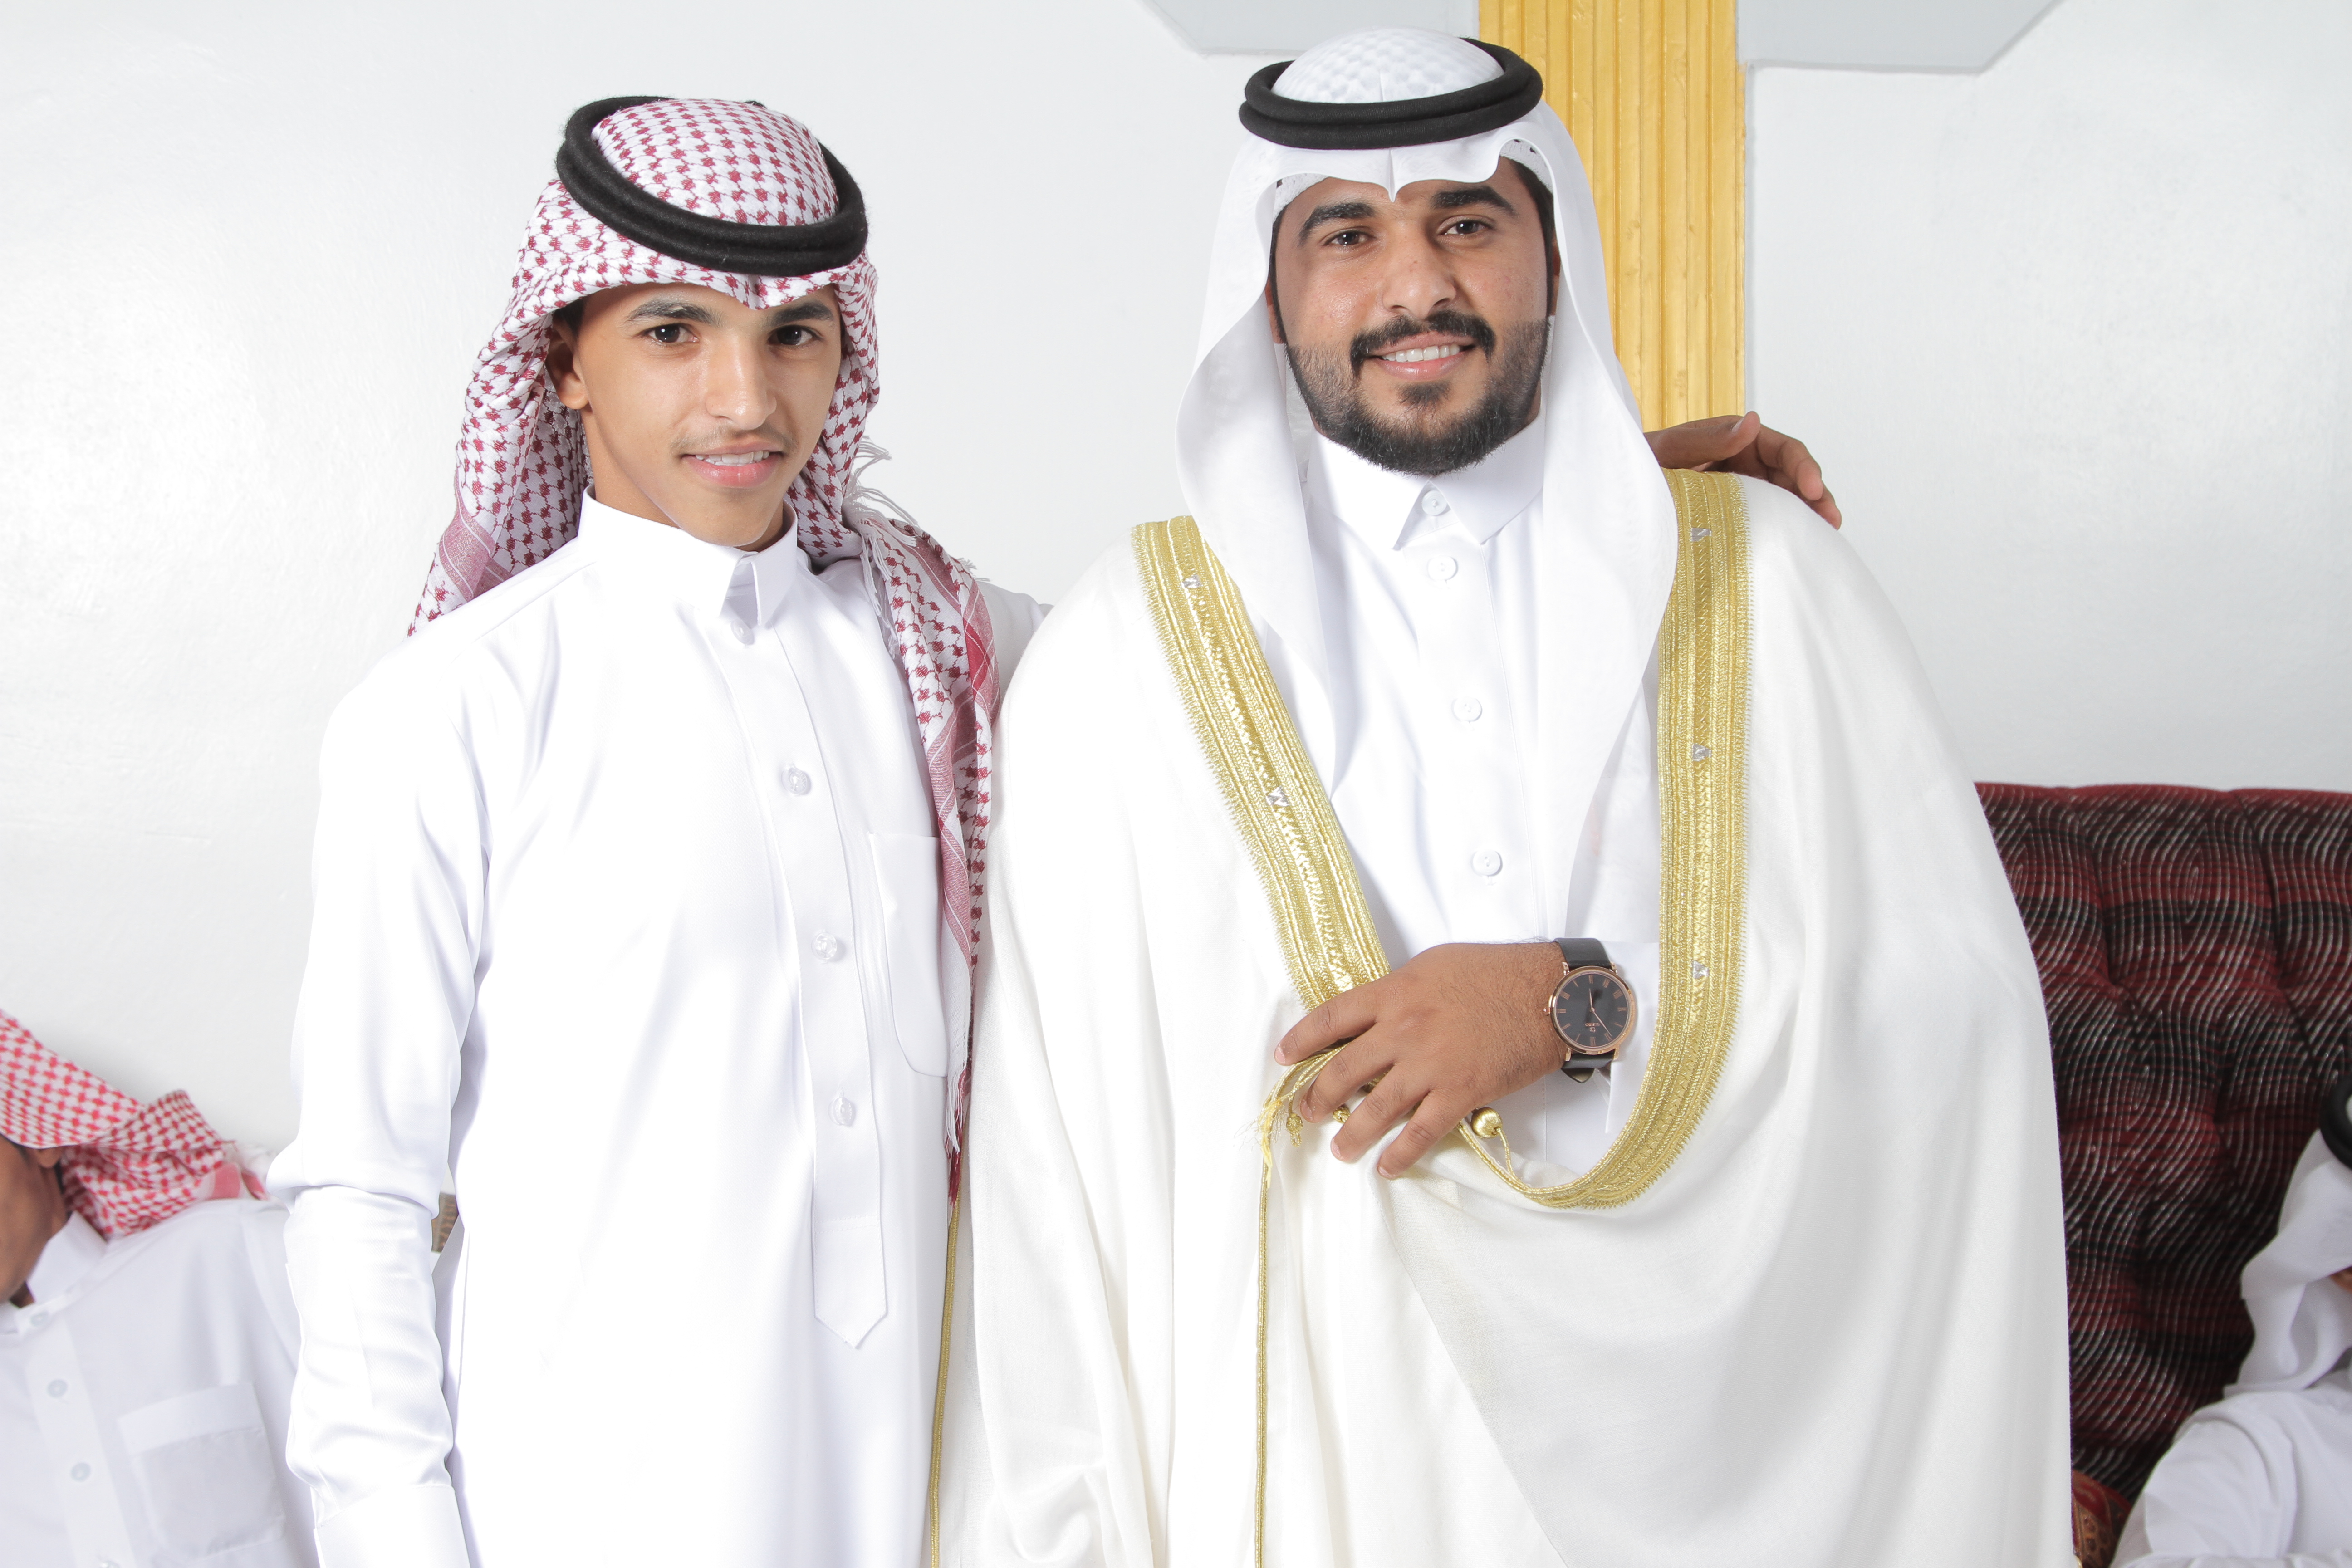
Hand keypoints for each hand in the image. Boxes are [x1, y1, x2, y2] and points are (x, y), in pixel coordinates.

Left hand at [1275, 942, 1562, 1177]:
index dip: (1300, 1040)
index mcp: (1394, 993)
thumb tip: (1376, 1013)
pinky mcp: (1459, 1093)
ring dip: (1351, 1134)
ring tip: (1340, 1150)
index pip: (1330, 1018)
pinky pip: (1420, 1132)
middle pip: (1343, 1070)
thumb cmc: (1496, 973)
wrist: (1547, 994)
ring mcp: (1429, 1065)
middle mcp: (1403, 1030)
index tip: (1283, 1057)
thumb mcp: (1434, 966)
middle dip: (1318, 1096)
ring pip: (1375, 1109)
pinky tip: (1387, 1167)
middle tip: (1307, 1111)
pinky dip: (1400, 1155)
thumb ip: (1399, 991)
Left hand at [1646, 411, 1841, 527]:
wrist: (1623, 490)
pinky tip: (1798, 543)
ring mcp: (1745, 486)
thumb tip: (1753, 421)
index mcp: (1738, 437)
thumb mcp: (1671, 448)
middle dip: (1816, 495)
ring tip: (1826, 534)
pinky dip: (1786, 527)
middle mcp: (1747, 460)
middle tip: (1831, 520)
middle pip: (1793, 475)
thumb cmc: (1644, 462)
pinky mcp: (1737, 511)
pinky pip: (1768, 516)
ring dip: (1808, 514)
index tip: (1814, 489)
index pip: (1783, 449)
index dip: (1803, 467)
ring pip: (1786, 498)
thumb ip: (1709, 438)